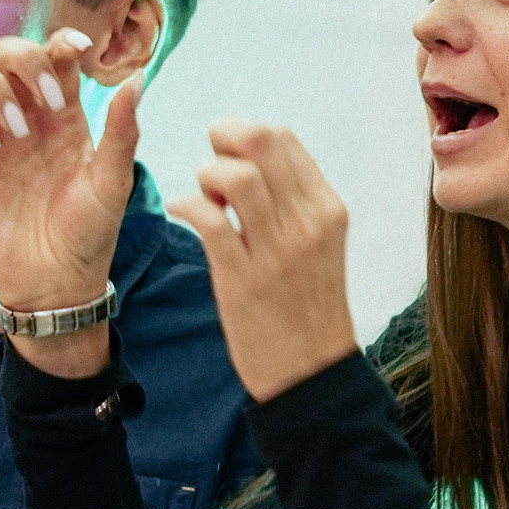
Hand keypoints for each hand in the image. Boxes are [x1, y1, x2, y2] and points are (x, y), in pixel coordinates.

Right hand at [0, 30, 137, 369]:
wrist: (54, 283)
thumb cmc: (90, 233)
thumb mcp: (113, 182)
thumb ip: (122, 131)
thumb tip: (135, 78)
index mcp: (68, 115)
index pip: (58, 58)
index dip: (62, 41)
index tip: (76, 48)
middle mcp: (30, 116)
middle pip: (10, 53)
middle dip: (25, 60)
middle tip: (46, 99)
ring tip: (17, 132)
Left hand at [166, 124, 357, 402]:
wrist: (311, 373)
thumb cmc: (308, 306)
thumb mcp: (321, 245)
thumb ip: (295, 203)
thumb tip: (252, 163)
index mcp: (327, 209)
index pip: (283, 139)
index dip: (245, 135)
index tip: (231, 158)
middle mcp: (306, 222)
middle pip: (259, 143)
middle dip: (222, 140)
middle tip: (212, 169)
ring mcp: (276, 251)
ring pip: (234, 176)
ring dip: (205, 176)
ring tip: (205, 200)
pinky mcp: (243, 279)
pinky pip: (207, 219)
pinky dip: (185, 205)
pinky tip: (181, 213)